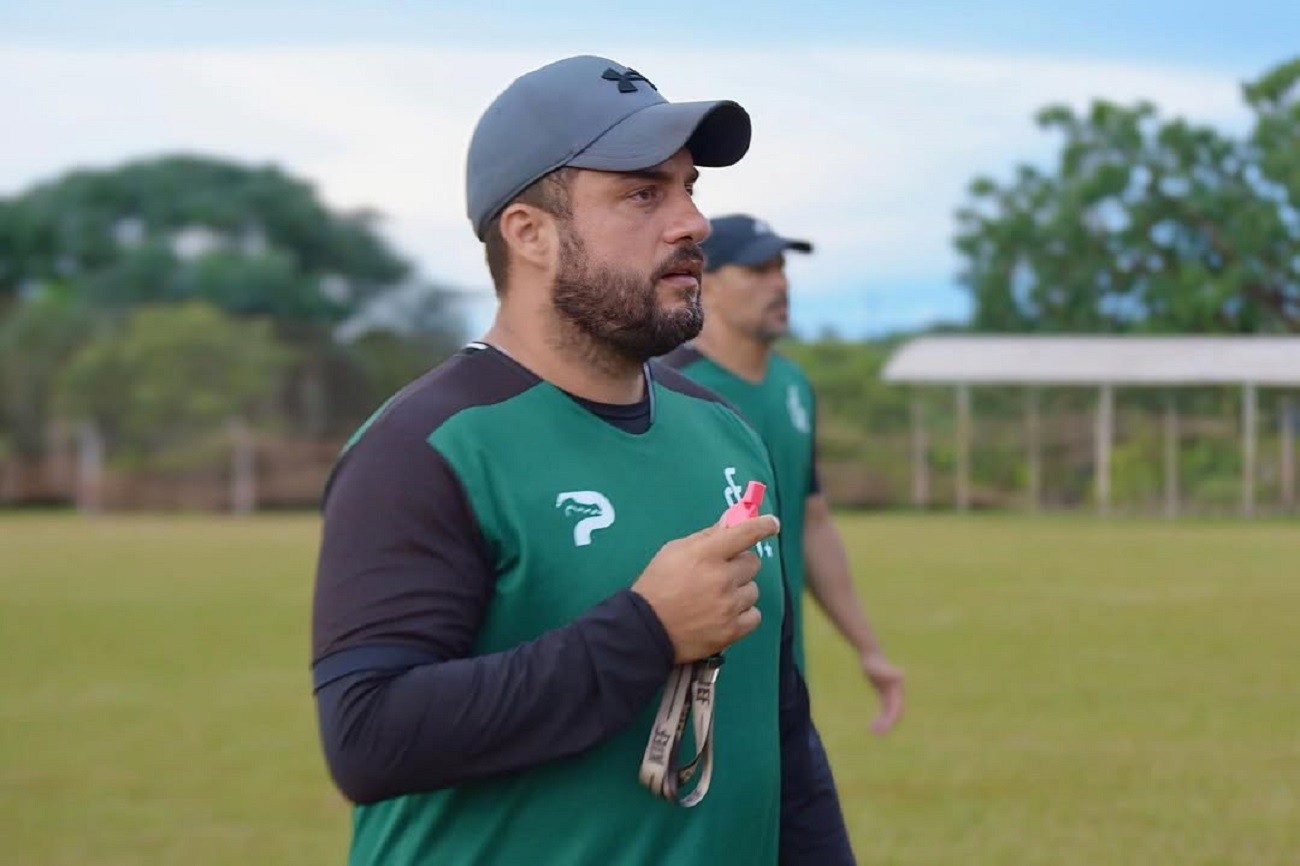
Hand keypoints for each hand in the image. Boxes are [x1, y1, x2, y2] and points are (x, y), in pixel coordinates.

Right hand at [631, 515, 779, 662]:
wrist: (645, 629)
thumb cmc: (657, 584)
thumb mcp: (674, 551)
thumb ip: (706, 537)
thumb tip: (731, 522)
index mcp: (706, 554)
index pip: (745, 533)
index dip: (762, 525)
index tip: (772, 524)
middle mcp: (722, 578)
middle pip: (752, 563)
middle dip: (739, 565)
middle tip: (722, 572)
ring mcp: (729, 606)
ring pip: (753, 590)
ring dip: (739, 591)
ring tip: (716, 598)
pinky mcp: (732, 630)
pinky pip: (754, 615)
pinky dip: (742, 614)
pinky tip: (724, 615)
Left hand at [862, 651, 903, 734]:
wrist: (871, 656)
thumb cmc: (874, 662)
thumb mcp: (878, 668)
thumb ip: (889, 672)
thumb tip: (901, 674)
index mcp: (897, 690)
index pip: (897, 708)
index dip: (891, 720)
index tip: (884, 729)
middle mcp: (896, 694)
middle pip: (896, 713)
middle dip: (888, 725)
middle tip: (877, 734)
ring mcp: (891, 694)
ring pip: (890, 714)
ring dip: (884, 724)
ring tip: (873, 731)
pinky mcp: (884, 694)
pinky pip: (885, 710)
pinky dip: (881, 718)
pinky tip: (873, 725)